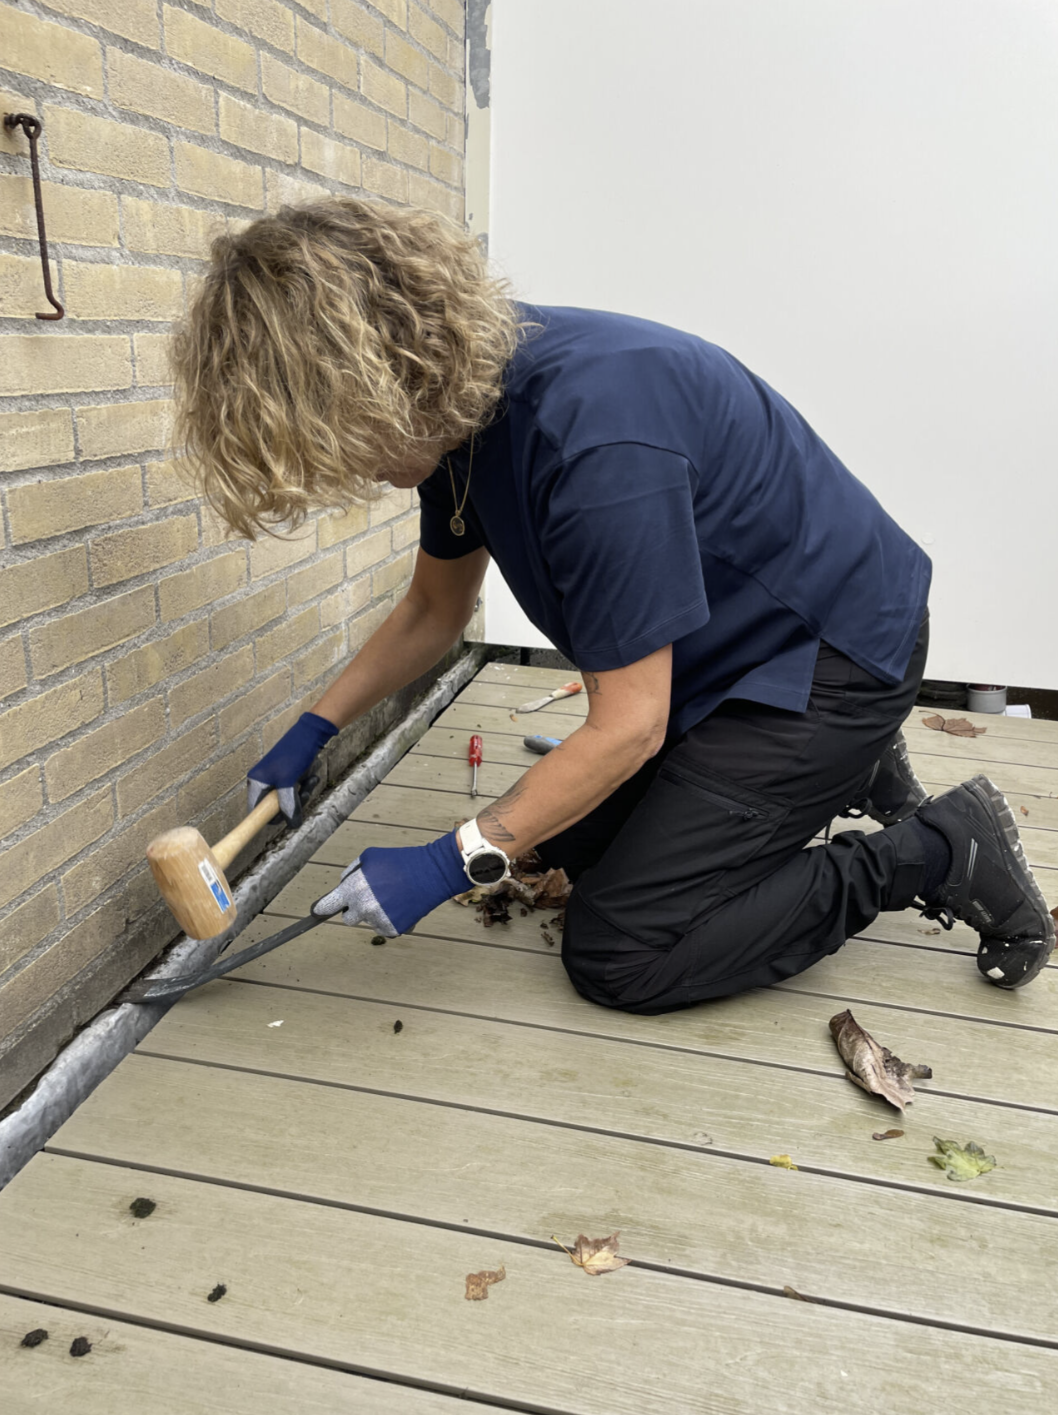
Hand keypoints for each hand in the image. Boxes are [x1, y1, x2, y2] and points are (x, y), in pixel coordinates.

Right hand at [247, 711, 337, 826]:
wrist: (310, 734)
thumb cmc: (294, 754)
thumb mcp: (288, 782)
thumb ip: (288, 804)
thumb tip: (292, 824)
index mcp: (256, 782)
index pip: (256, 810)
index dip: (270, 818)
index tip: (285, 820)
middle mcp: (263, 782)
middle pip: (275, 808)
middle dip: (292, 804)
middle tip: (303, 795)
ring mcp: (276, 780)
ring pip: (288, 801)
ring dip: (302, 795)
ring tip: (310, 782)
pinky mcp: (288, 778)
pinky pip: (295, 792)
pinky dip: (304, 788)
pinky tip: (312, 778)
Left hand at [313, 832, 466, 936]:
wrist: (432, 873)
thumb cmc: (401, 861)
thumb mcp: (369, 857)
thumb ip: (351, 874)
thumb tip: (343, 887)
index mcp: (354, 888)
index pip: (328, 905)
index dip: (322, 909)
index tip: (317, 913)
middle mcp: (363, 907)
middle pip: (348, 919)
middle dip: (355, 910)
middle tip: (371, 897)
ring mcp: (379, 920)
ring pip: (368, 922)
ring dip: (375, 914)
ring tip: (393, 896)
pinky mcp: (394, 929)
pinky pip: (384, 929)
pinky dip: (390, 920)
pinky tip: (401, 906)